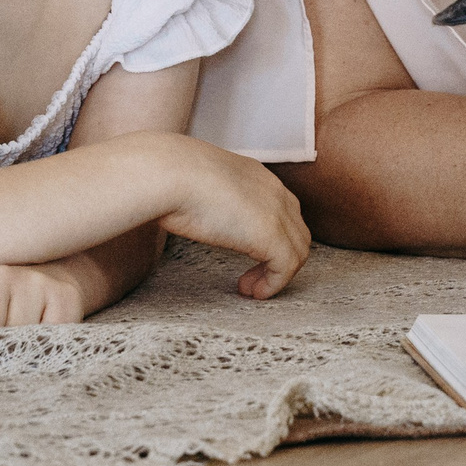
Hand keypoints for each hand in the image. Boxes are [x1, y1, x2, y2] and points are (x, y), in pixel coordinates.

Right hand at [148, 137, 312, 297]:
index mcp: (254, 174)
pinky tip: (254, 292)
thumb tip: (185, 211)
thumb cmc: (167, 177)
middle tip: (251, 276)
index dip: (269, 234)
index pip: (279, 207)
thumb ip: (204, 196)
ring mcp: (276, 212)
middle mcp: (272, 190)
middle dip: (278, 256)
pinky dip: (274, 284)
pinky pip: (287, 266)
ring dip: (277, 274)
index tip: (247, 252)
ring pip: (297, 250)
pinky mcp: (272, 235)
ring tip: (251, 288)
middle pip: (295, 229)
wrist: (169, 173)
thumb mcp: (193, 184)